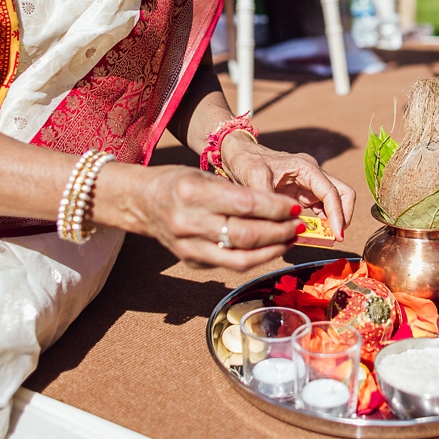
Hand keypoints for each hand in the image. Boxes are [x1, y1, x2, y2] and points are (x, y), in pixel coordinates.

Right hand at [96, 163, 305, 270]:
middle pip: (246, 234)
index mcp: (193, 192)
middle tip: (299, 225)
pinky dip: (254, 257)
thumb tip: (278, 208)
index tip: (294, 208)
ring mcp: (188, 246)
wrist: (140, 202)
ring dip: (272, 250)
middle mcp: (189, 221)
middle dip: (279, 232)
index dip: (275, 208)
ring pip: (241, 258)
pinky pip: (230, 264)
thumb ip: (236, 192)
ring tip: (290, 239)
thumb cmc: (177, 182)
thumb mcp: (203, 174)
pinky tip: (270, 247)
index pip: (245, 204)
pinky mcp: (191, 262)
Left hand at [219, 133, 355, 240]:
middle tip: (336, 237)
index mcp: (306, 167)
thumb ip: (270, 201)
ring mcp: (309, 184)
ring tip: (324, 239)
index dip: (337, 214)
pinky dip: (322, 222)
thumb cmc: (247, 162)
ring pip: (334, 202)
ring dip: (333, 220)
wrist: (238, 155)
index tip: (337, 235)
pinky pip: (321, 208)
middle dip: (343, 216)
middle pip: (343, 193)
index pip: (332, 192)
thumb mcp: (254, 178)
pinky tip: (313, 234)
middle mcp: (313, 174)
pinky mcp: (303, 193)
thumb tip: (287, 225)